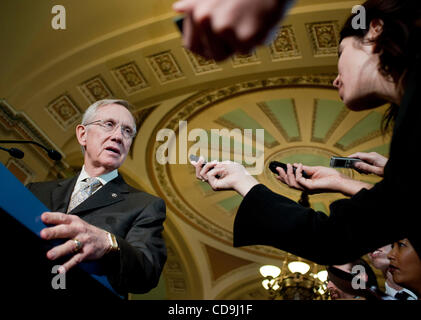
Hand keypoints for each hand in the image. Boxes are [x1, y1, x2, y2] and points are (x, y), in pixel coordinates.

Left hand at [40, 212, 110, 272]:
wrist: (105, 240)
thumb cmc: (86, 232)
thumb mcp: (76, 223)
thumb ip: (61, 224)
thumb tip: (40, 227)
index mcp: (74, 222)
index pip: (62, 218)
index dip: (53, 217)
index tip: (43, 217)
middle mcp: (78, 230)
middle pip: (65, 231)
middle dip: (54, 232)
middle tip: (43, 234)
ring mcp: (83, 242)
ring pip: (70, 246)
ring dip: (60, 250)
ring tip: (50, 255)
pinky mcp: (86, 253)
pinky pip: (76, 260)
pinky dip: (68, 265)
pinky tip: (60, 270)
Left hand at [173, 0, 288, 60]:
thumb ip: (196, 3)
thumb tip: (178, 8)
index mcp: (196, 13)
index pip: (192, 46)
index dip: (204, 48)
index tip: (213, 45)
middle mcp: (206, 22)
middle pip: (214, 55)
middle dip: (226, 48)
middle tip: (237, 30)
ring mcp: (225, 31)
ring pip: (233, 52)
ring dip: (241, 43)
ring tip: (248, 21)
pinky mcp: (246, 39)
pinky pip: (249, 49)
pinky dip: (257, 39)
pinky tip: (260, 22)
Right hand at [191, 157, 258, 195]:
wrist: (242, 176)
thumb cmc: (236, 169)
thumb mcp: (222, 163)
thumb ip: (212, 163)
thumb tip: (202, 161)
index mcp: (215, 174)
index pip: (202, 171)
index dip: (197, 166)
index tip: (193, 159)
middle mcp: (213, 180)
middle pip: (199, 174)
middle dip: (198, 165)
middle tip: (202, 158)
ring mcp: (213, 183)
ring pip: (201, 174)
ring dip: (208, 165)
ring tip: (217, 163)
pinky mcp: (214, 186)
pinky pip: (209, 175)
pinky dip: (216, 170)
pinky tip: (223, 170)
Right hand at [276, 163, 371, 195]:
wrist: (340, 180)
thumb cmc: (330, 176)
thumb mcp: (315, 170)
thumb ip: (305, 169)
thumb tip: (295, 165)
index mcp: (306, 184)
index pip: (292, 182)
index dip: (284, 178)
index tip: (277, 172)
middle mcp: (306, 188)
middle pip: (290, 184)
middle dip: (283, 176)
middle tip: (278, 168)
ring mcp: (308, 188)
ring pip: (292, 184)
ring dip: (288, 174)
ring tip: (288, 165)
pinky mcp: (310, 187)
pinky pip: (299, 180)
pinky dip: (297, 172)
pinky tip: (299, 166)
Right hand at [348, 152, 387, 176]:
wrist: (394, 169)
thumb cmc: (387, 170)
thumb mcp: (375, 171)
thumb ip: (365, 167)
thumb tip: (356, 164)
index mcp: (372, 157)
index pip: (358, 154)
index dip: (351, 157)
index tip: (345, 159)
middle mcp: (372, 154)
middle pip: (360, 157)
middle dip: (357, 164)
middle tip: (357, 170)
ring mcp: (374, 156)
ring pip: (363, 159)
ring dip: (361, 165)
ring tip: (365, 172)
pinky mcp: (375, 158)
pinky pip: (366, 160)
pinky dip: (365, 165)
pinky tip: (368, 171)